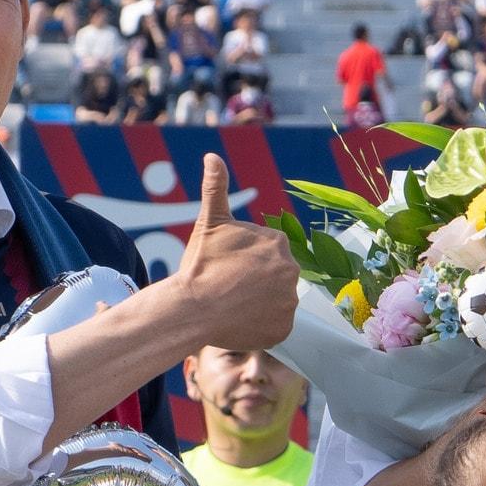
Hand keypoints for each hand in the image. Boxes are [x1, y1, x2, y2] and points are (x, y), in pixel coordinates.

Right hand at [175, 153, 297, 349]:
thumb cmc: (201, 264)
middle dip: (255, 281)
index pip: (267, 252)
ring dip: (259, 303)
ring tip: (232, 304)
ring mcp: (290, 302)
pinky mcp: (284, 329)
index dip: (245, 260)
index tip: (227, 266)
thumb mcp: (210, 222)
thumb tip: (212, 156)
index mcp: (279, 242)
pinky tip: (239, 321)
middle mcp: (292, 270)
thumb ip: (216, 188)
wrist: (193, 307)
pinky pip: (275, 325)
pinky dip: (261, 325)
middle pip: (274, 276)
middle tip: (229, 287)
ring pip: (275, 301)